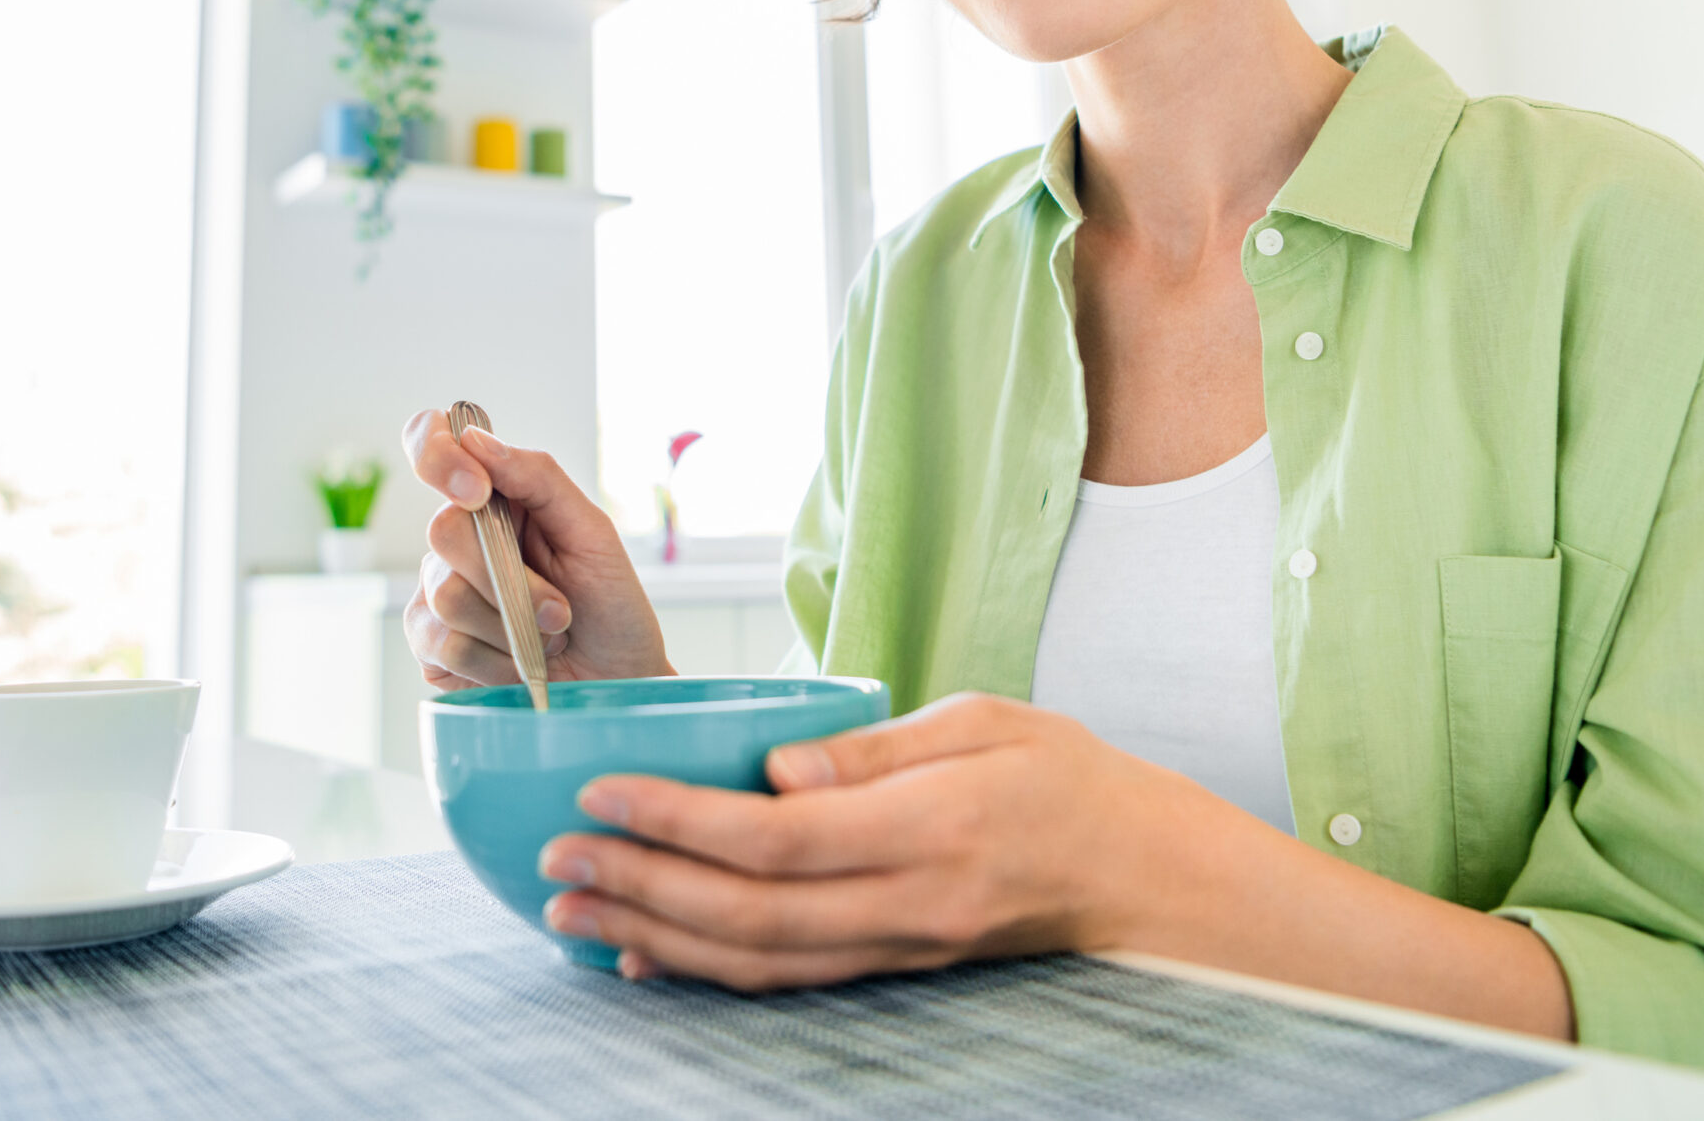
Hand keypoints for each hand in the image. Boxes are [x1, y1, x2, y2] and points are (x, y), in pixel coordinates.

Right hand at [400, 408, 671, 691]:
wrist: (616, 678)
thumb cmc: (609, 603)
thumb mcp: (591, 531)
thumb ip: (538, 477)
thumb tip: (475, 439)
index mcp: (491, 499)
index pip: (430, 444)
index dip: (436, 456)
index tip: (478, 491)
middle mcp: (455, 542)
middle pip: (443, 533)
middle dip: (513, 579)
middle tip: (559, 607)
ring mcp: (434, 595)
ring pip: (446, 596)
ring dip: (514, 626)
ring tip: (547, 635)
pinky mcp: (431, 649)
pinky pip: (446, 647)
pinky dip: (498, 661)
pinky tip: (520, 662)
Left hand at [532, 693, 1233, 988]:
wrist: (1148, 878)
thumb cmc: (1071, 778)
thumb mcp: (990, 721)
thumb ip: (879, 747)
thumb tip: (776, 769)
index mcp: (935, 825)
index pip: (780, 835)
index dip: (680, 822)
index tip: (601, 795)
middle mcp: (913, 902)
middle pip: (751, 911)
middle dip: (641, 888)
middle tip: (555, 863)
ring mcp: (905, 948)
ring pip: (760, 962)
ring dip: (654, 940)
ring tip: (571, 917)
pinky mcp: (898, 968)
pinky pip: (790, 983)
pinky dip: (709, 975)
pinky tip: (646, 957)